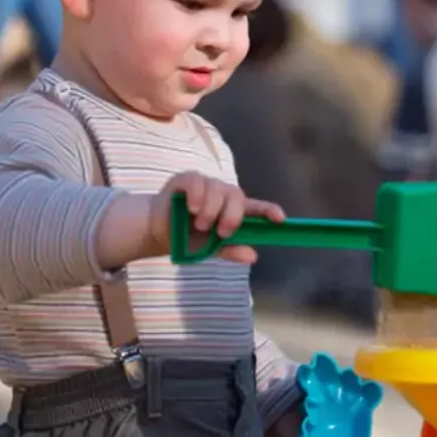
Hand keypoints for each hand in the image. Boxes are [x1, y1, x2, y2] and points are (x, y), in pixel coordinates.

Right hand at [151, 171, 283, 263]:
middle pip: (237, 195)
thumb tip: (253, 256)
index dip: (269, 210)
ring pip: (218, 188)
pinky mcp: (185, 179)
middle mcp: (221, 194)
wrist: (156, 231)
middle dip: (233, 215)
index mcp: (231, 210)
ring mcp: (204, 185)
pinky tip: (192, 208)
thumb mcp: (210, 249)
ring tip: (199, 225)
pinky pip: (197, 182)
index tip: (280, 219)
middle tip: (222, 232)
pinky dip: (197, 196)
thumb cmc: (187, 238)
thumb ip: (230, 250)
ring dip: (211, 210)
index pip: (255, 207)